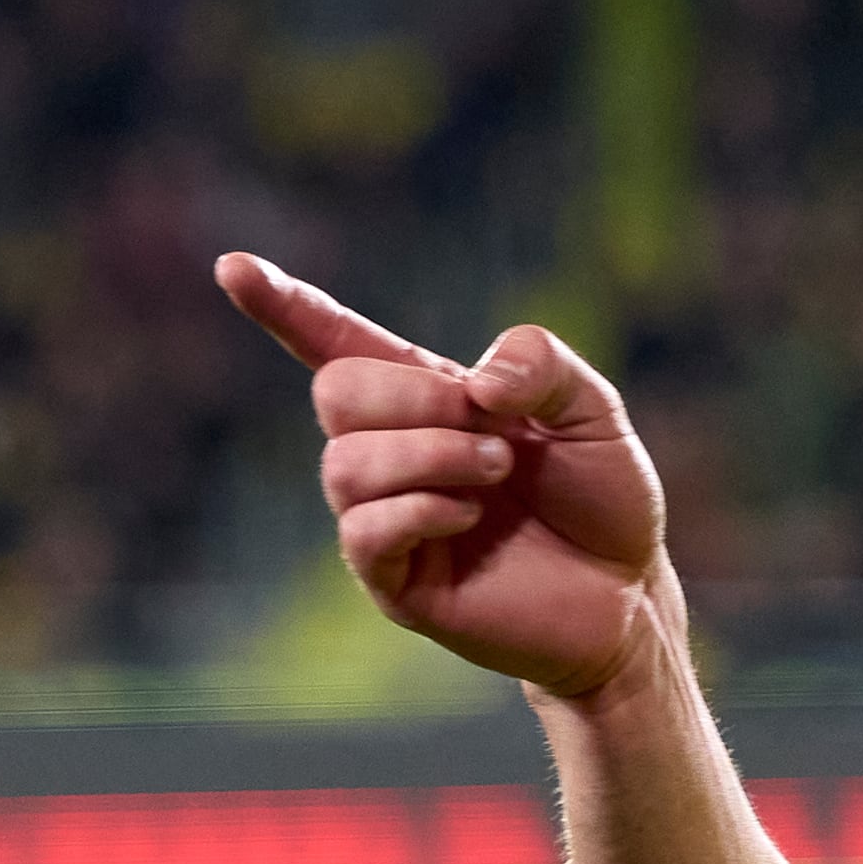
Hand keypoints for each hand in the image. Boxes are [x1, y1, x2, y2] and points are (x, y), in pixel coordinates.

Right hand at [214, 253, 671, 696]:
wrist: (628, 596)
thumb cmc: (602, 499)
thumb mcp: (594, 410)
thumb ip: (541, 365)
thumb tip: (475, 382)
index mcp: (428, 399)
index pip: (335, 344)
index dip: (284, 305)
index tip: (234, 267)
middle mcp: (393, 454)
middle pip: (334, 392)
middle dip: (410, 396)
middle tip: (489, 424)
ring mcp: (387, 519)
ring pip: (344, 464)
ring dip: (430, 454)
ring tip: (497, 470)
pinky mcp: (395, 582)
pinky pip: (363, 531)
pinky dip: (418, 509)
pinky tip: (468, 516)